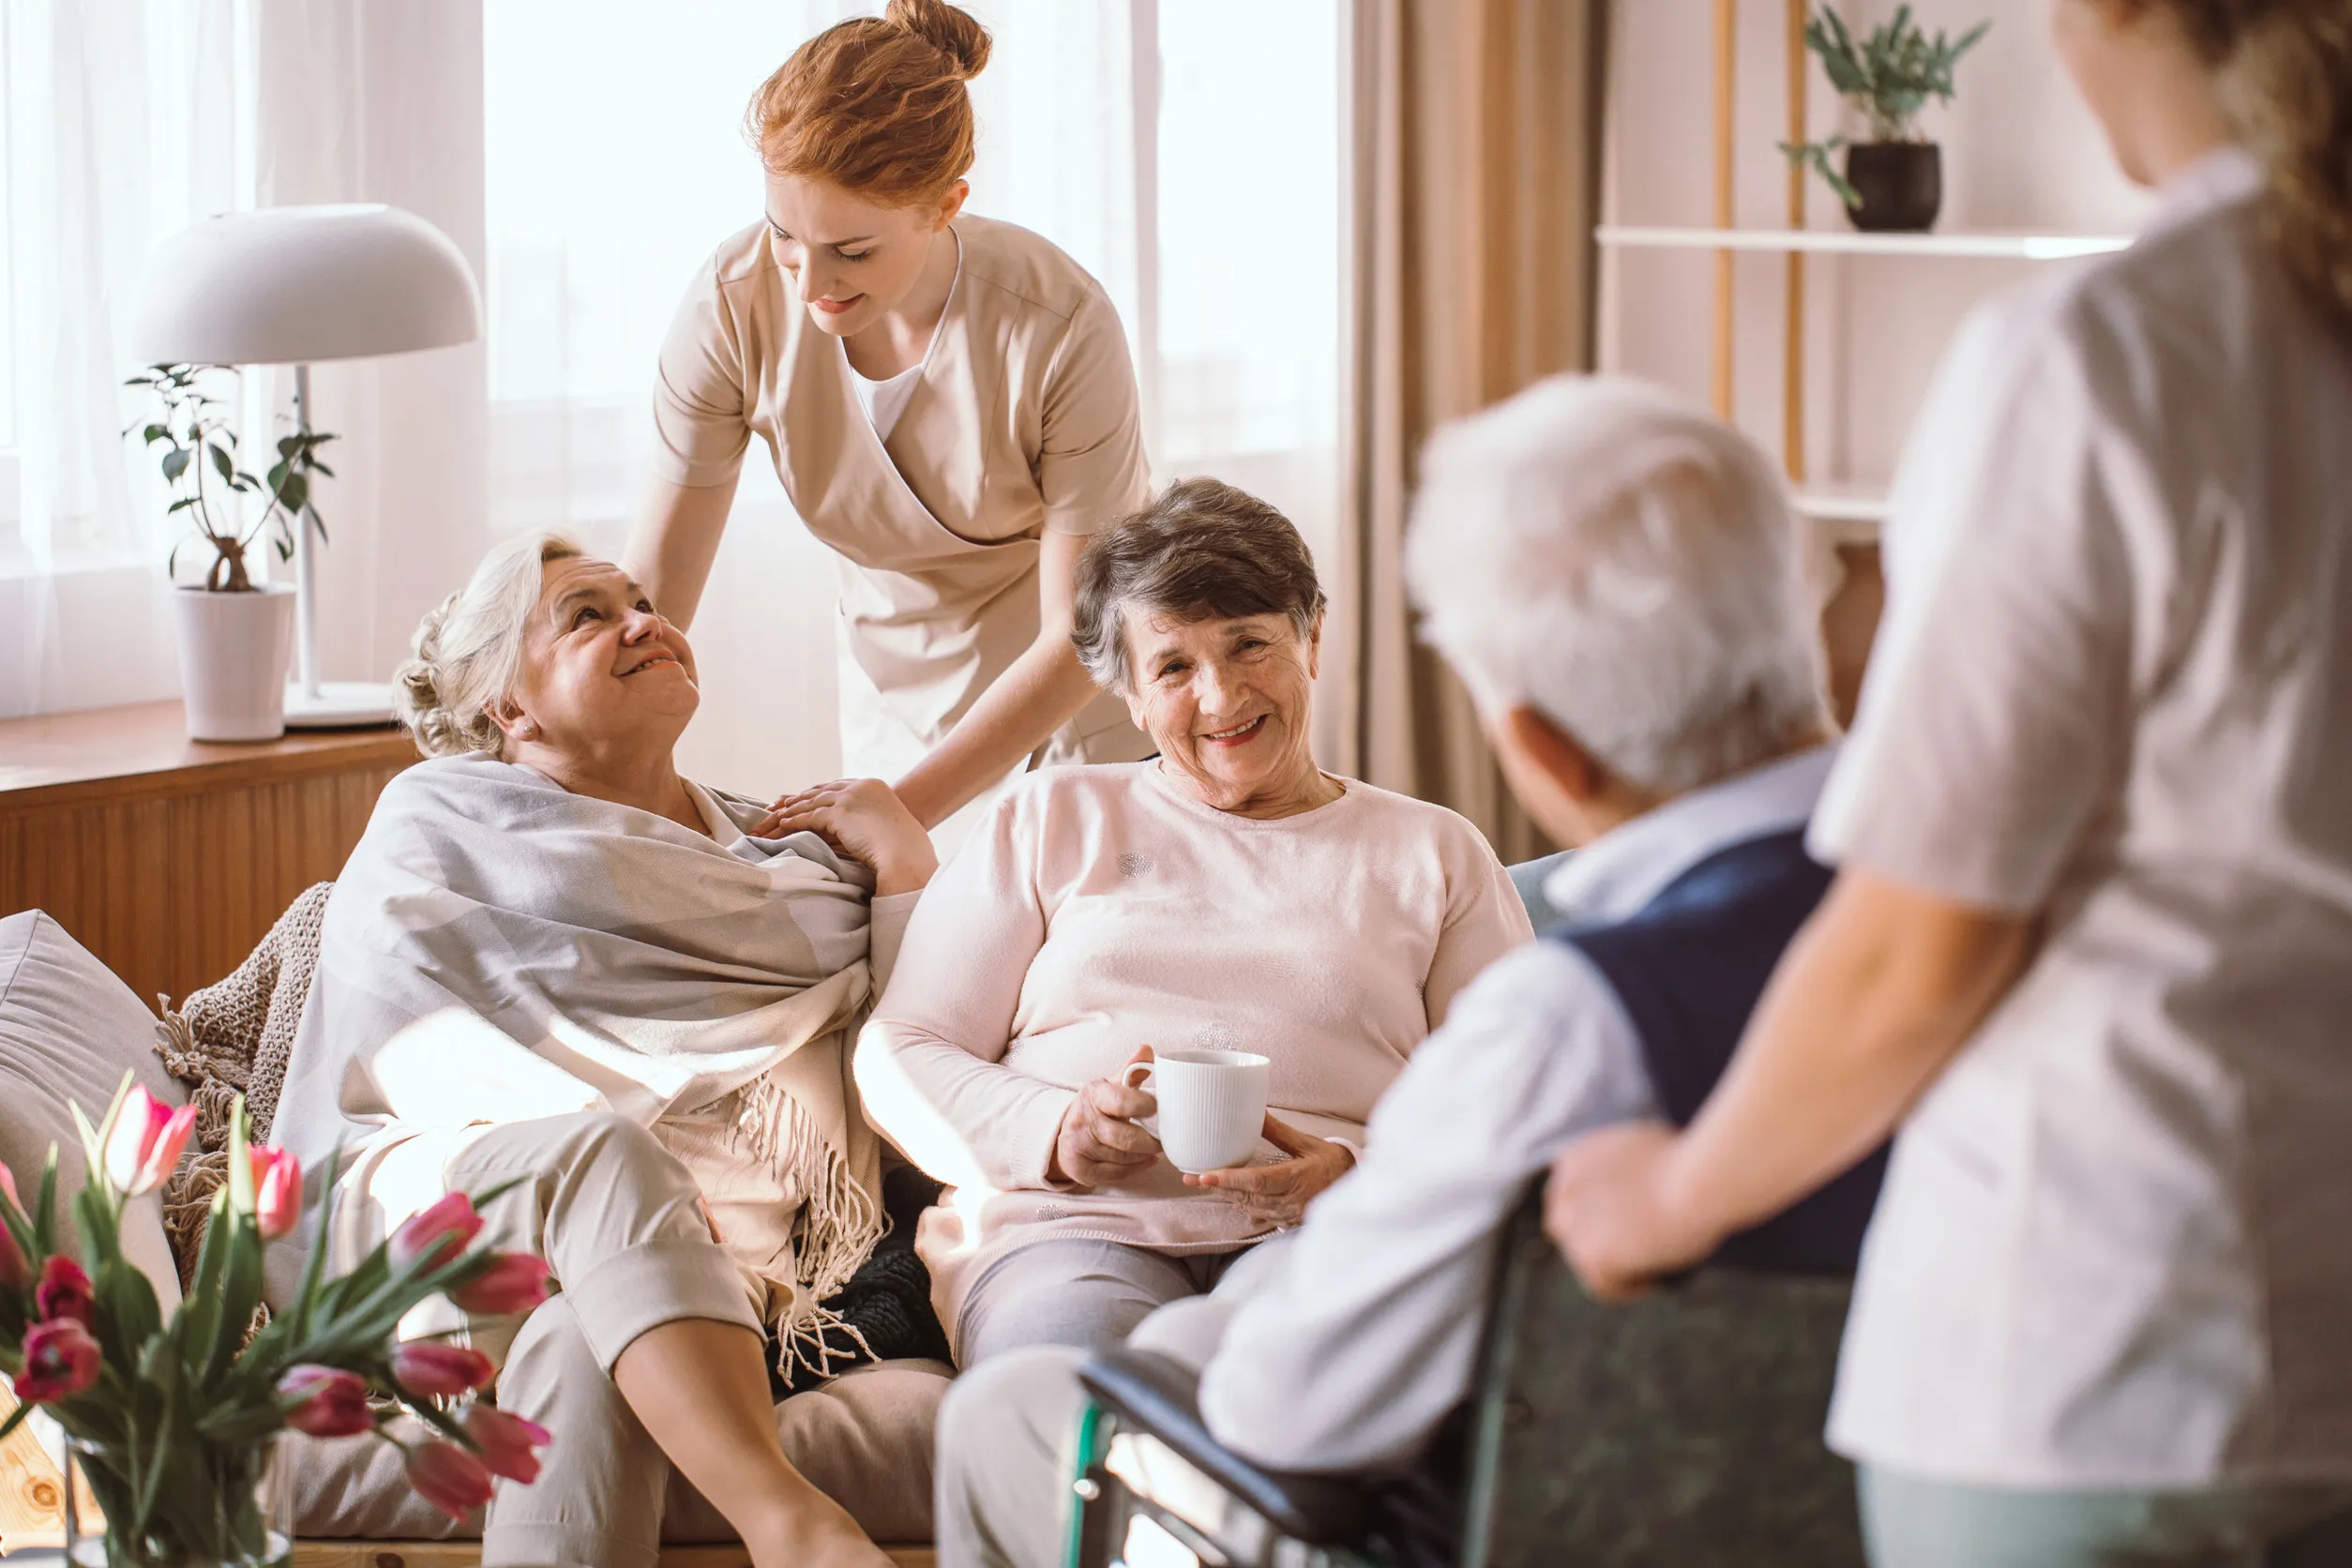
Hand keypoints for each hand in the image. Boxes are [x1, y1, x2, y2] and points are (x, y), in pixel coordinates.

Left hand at [756, 778, 938, 896]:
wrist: (908, 854)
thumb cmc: (906, 847)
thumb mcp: (890, 826)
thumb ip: (872, 822)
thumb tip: (864, 832)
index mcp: (874, 786)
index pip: (838, 786)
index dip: (818, 793)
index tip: (805, 799)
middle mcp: (860, 786)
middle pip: (821, 790)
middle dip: (799, 798)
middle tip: (780, 805)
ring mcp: (850, 797)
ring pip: (811, 801)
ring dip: (790, 810)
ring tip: (774, 817)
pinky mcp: (840, 813)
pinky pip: (810, 815)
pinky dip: (794, 820)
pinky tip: (782, 825)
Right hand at [1047, 1045, 1163, 1188]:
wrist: (1067, 1132)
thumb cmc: (1098, 1107)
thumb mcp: (1111, 1086)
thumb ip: (1131, 1071)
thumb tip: (1147, 1050)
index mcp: (1093, 1094)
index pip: (1120, 1100)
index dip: (1143, 1105)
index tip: (1158, 1108)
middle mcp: (1081, 1120)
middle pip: (1124, 1137)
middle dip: (1150, 1141)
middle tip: (1164, 1138)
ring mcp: (1078, 1146)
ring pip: (1122, 1158)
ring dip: (1144, 1154)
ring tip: (1155, 1148)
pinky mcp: (1079, 1169)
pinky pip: (1116, 1174)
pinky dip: (1135, 1168)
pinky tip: (1144, 1160)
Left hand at [1184, 1113, 1354, 1228]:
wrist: (1356, 1185)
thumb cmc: (1331, 1162)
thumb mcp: (1306, 1143)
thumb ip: (1278, 1131)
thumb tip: (1254, 1111)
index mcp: (1297, 1179)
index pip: (1257, 1182)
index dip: (1229, 1180)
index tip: (1204, 1176)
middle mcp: (1292, 1201)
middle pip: (1247, 1196)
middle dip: (1219, 1187)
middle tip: (1191, 1178)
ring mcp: (1290, 1214)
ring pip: (1251, 1207)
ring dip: (1229, 1195)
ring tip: (1205, 1183)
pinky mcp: (1289, 1221)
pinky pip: (1261, 1215)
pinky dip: (1245, 1204)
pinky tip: (1232, 1195)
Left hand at [1542, 1121, 1722, 1300]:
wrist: (1698, 1180)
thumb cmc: (1689, 1160)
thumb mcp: (1643, 1145)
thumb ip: (1621, 1165)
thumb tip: (1633, 1183)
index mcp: (1574, 1159)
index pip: (1570, 1196)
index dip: (1596, 1213)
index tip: (1626, 1225)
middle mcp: (1565, 1190)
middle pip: (1568, 1228)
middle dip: (1597, 1240)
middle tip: (1635, 1252)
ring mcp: (1574, 1225)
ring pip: (1585, 1260)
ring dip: (1613, 1266)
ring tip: (1653, 1267)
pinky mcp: (1590, 1255)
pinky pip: (1604, 1286)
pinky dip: (1630, 1287)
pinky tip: (1656, 1280)